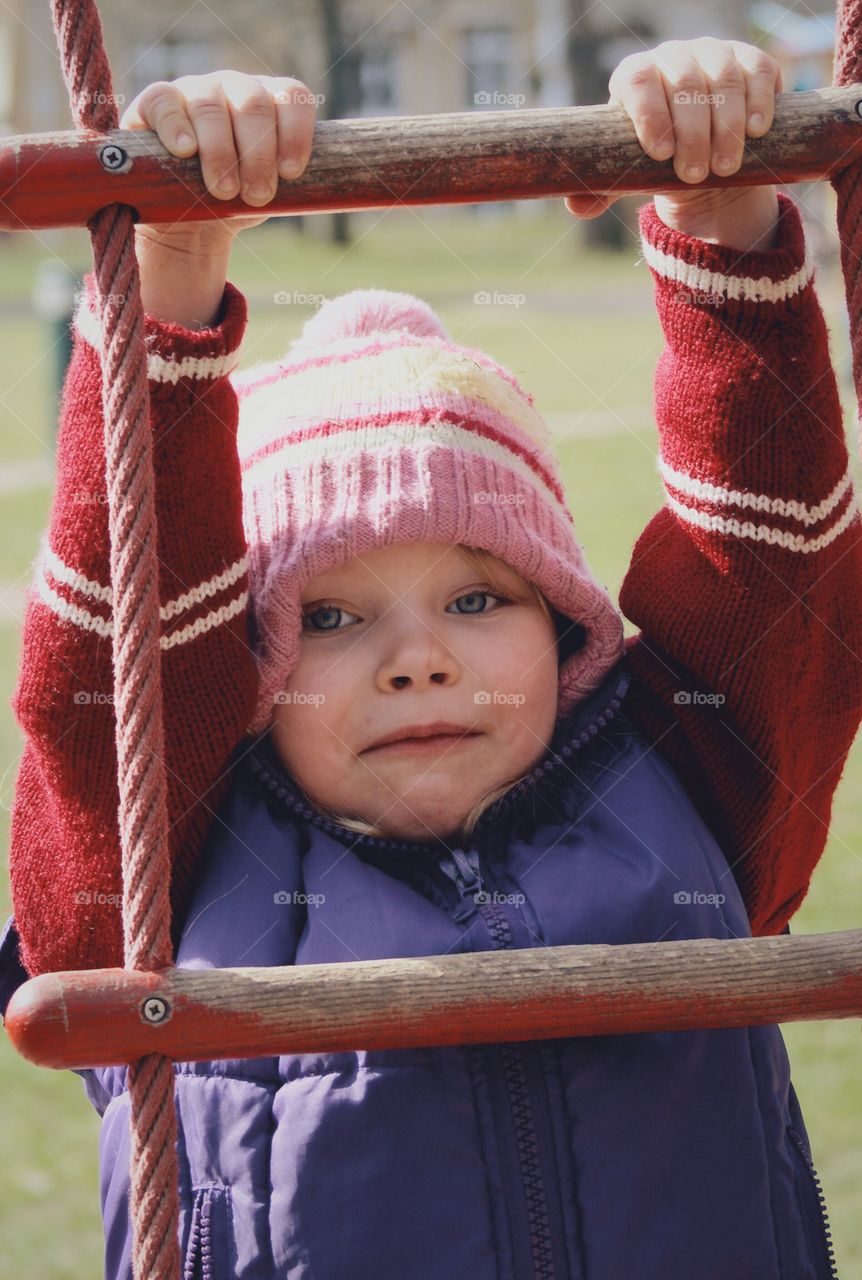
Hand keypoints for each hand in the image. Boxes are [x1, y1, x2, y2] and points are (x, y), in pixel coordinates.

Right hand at [119, 71, 317, 244]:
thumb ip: (297, 186)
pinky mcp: (157, 102)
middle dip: (258, 155)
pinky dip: (178, 127)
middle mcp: (235, 88)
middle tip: (256, 196)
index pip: (293, 97)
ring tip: (223, 191)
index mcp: (271, 103)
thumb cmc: (237, 203)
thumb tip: (332, 191)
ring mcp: (196, 90)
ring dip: (221, 153)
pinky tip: (187, 151)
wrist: (189, 220)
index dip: (295, 133)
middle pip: (253, 104)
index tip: (291, 173)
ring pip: (212, 106)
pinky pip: (167, 102)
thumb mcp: (271, 193)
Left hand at [565, 38, 781, 233]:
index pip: (638, 81)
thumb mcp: (628, 175)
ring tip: (725, 167)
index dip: (649, 114)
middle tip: (694, 175)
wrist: (702, 153)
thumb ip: (601, 189)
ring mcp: (713, 53)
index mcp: (636, 77)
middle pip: (684, 83)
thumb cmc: (656, 161)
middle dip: (691, 132)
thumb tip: (576, 206)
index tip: (660, 153)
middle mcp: (673, 57)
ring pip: (723, 78)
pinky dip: (759, 99)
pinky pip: (759, 69)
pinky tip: (756, 131)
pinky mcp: (750, 61)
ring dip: (725, 125)